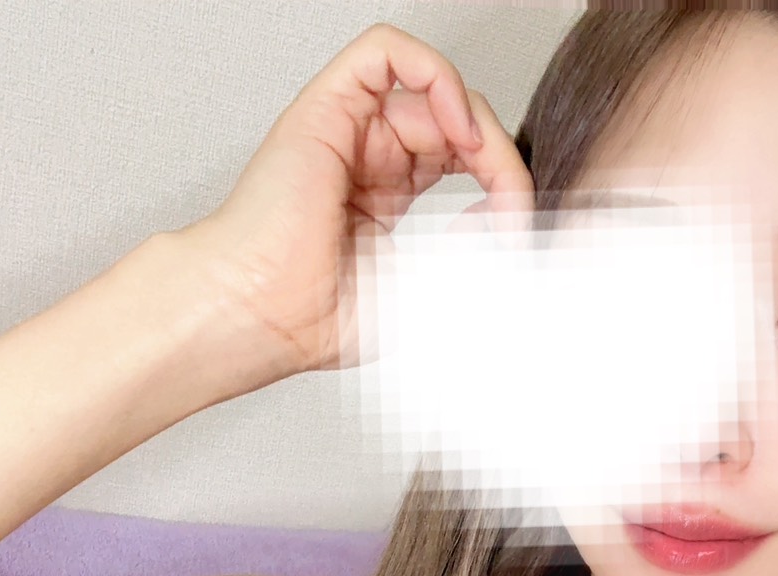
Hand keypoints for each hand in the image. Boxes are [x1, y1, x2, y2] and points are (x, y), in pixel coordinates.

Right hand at [173, 22, 533, 375]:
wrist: (259, 316)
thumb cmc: (313, 320)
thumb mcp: (422, 299)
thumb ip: (468, 261)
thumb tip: (500, 218)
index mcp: (385, 196)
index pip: (464, 159)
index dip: (504, 186)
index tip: (518, 236)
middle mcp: (368, 156)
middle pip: (457, 121)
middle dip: (500, 158)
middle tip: (514, 210)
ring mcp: (348, 129)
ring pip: (434, 87)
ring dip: (479, 128)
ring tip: (489, 174)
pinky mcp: (328, 108)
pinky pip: (387, 53)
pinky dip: (436, 75)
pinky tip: (457, 129)